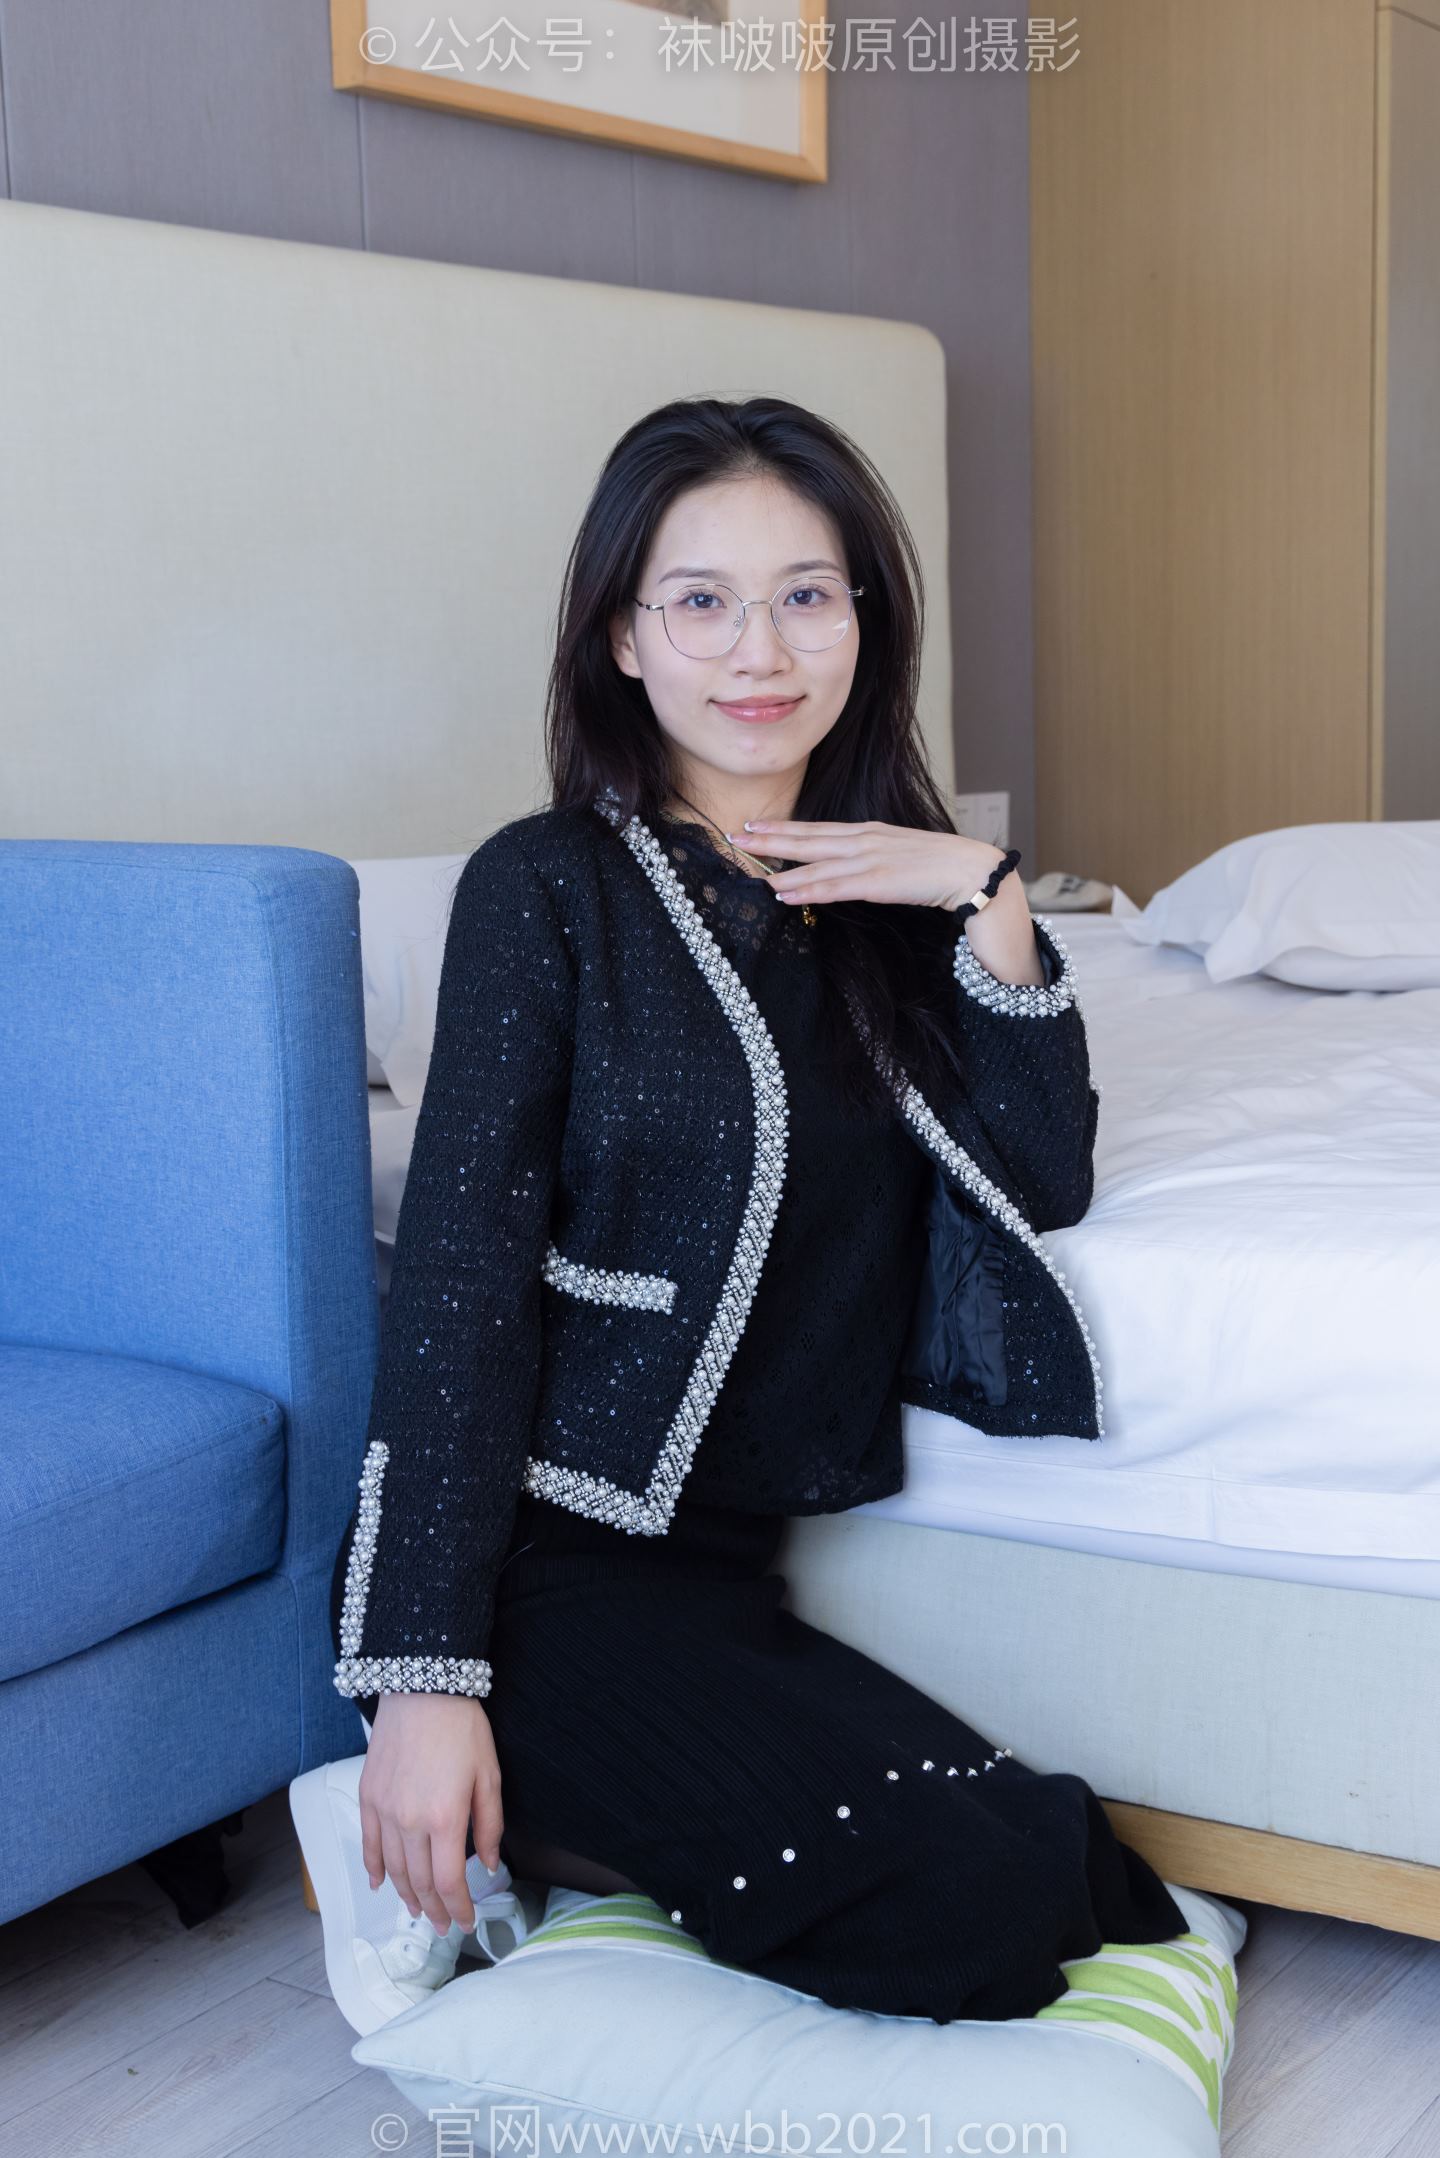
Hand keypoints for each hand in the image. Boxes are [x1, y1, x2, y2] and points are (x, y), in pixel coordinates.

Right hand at [359, 1692, 503, 1933]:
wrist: (422, 1689)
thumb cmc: (461, 1728)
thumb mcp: (489, 1775)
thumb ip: (490, 1825)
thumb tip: (487, 1865)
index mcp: (444, 1818)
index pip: (449, 1882)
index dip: (458, 1909)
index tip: (466, 1921)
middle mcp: (410, 1821)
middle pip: (420, 1882)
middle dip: (434, 1910)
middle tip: (444, 1925)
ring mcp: (385, 1810)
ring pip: (394, 1869)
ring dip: (407, 1895)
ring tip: (419, 1910)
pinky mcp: (368, 1797)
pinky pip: (369, 1844)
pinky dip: (375, 1869)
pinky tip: (380, 1884)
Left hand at [731, 818, 1004, 912]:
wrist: (970, 870)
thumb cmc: (937, 866)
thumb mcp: (897, 855)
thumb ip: (869, 860)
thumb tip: (846, 869)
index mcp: (867, 833)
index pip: (817, 828)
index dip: (784, 827)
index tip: (754, 825)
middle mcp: (863, 840)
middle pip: (808, 838)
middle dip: (770, 839)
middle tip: (736, 836)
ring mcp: (870, 859)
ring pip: (816, 863)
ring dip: (782, 867)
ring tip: (751, 869)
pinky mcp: (879, 880)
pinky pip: (835, 886)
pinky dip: (807, 888)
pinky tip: (785, 893)